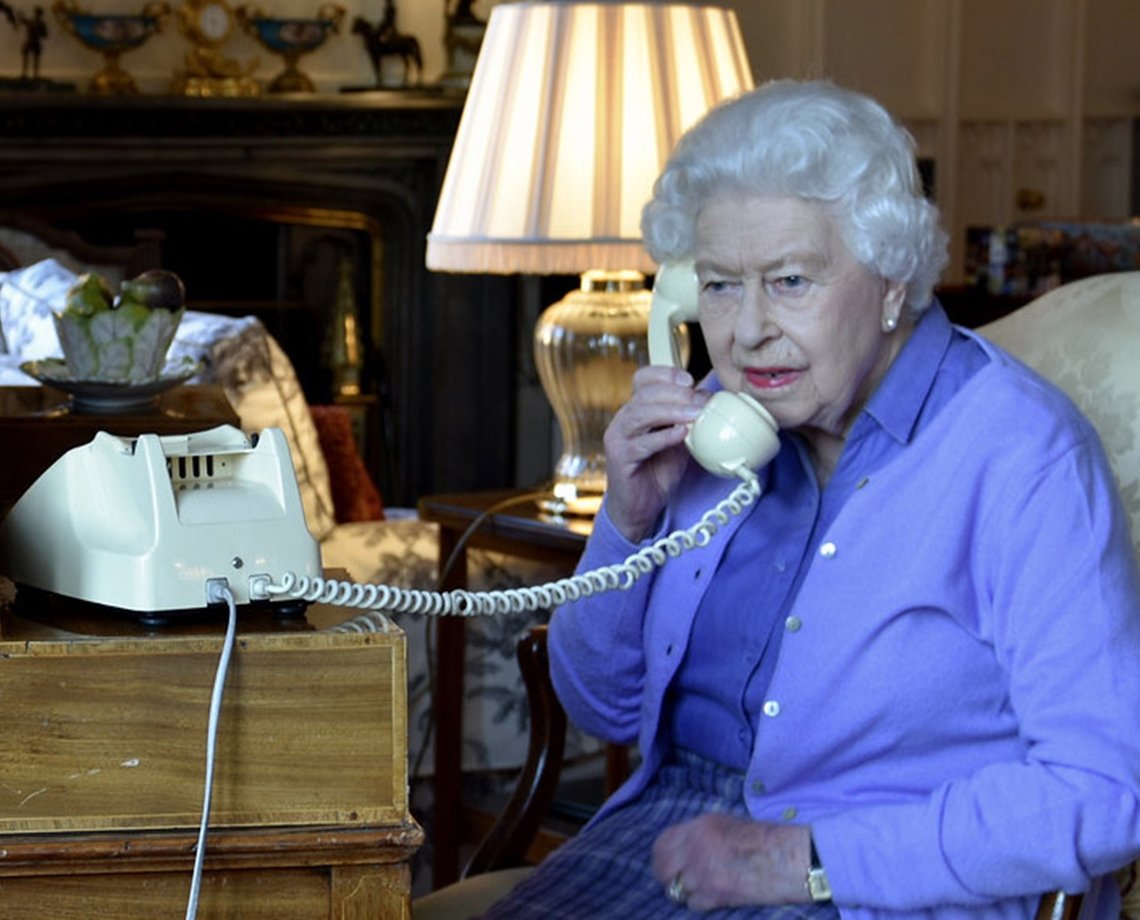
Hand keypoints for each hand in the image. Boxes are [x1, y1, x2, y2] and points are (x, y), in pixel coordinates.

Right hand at [603, 365, 707, 541]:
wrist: (641, 506)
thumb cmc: (658, 471)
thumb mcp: (680, 440)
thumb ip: (689, 420)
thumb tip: (709, 399)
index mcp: (636, 409)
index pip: (643, 379)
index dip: (665, 374)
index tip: (689, 381)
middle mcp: (624, 419)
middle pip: (645, 394)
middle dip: (676, 394)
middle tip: (700, 401)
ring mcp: (618, 438)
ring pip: (641, 414)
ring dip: (671, 411)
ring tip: (694, 415)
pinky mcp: (620, 458)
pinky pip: (641, 443)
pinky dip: (663, 437)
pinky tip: (681, 434)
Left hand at [651, 814, 811, 910]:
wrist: (786, 859)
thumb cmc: (762, 839)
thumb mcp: (725, 823)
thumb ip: (699, 834)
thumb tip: (681, 847)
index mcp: (698, 827)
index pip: (661, 844)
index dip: (660, 856)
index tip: (665, 862)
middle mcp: (695, 849)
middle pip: (662, 868)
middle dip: (666, 876)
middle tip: (674, 880)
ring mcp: (703, 874)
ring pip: (674, 889)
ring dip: (682, 890)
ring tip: (694, 888)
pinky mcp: (715, 896)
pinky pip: (692, 903)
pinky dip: (697, 902)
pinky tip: (709, 897)